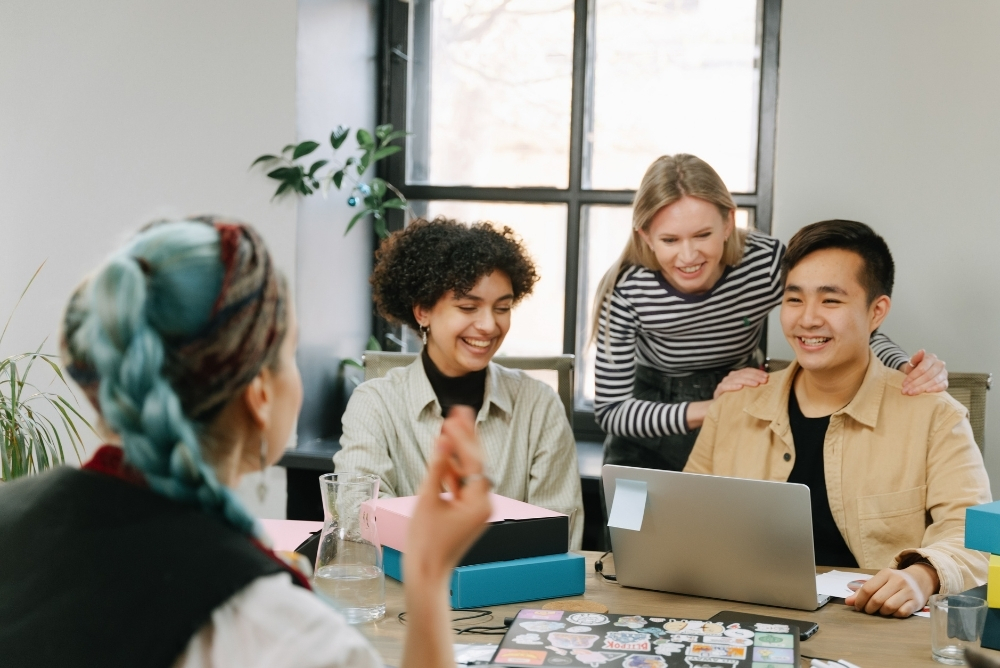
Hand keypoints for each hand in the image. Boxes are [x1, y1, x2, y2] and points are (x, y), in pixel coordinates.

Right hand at [404, 406, 492, 581]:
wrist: (426, 574)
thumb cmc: (425, 543)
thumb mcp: (427, 500)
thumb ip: (437, 467)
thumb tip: (444, 440)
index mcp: (479, 502)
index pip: (475, 460)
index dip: (464, 435)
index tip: (454, 415)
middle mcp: (484, 504)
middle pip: (477, 462)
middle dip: (466, 436)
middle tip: (459, 410)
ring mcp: (476, 508)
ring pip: (469, 472)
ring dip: (458, 451)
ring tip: (449, 424)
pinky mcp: (467, 512)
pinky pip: (462, 485)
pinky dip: (453, 469)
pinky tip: (443, 452)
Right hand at [713, 368, 768, 399]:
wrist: (720, 408)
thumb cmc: (734, 399)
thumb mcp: (745, 392)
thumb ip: (752, 386)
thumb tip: (766, 382)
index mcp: (736, 375)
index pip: (747, 370)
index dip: (757, 372)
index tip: (766, 376)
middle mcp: (730, 377)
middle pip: (743, 374)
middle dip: (755, 376)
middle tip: (764, 381)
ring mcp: (724, 383)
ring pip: (735, 379)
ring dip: (747, 381)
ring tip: (756, 384)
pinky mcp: (718, 391)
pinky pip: (725, 387)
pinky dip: (732, 386)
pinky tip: (740, 387)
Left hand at [844, 564, 938, 616]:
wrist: (920, 580)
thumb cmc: (894, 582)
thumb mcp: (879, 582)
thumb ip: (863, 591)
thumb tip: (848, 602)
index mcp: (886, 573)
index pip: (868, 588)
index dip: (860, 600)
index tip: (858, 607)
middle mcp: (898, 581)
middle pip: (877, 599)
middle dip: (869, 608)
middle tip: (869, 611)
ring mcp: (908, 591)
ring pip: (889, 607)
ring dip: (882, 612)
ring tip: (881, 611)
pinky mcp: (916, 602)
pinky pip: (902, 612)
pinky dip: (895, 615)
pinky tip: (893, 612)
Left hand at [901, 349, 947, 394]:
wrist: (918, 374)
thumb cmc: (915, 368)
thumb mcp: (912, 362)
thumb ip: (915, 357)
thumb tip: (922, 351)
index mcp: (931, 358)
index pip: (922, 368)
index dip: (912, 377)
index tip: (904, 384)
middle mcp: (939, 364)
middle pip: (927, 376)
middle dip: (915, 384)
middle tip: (906, 391)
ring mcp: (944, 373)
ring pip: (934, 381)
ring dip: (922, 388)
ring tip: (912, 393)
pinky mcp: (946, 381)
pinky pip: (943, 386)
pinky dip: (935, 389)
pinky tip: (926, 392)